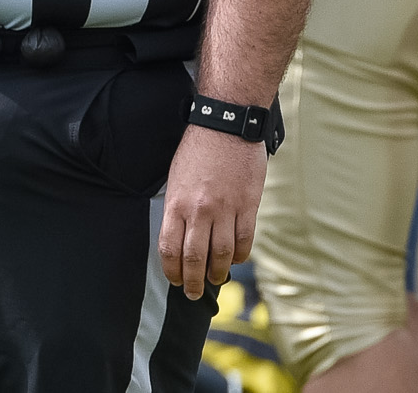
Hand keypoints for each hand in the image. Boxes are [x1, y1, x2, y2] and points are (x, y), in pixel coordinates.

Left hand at [159, 126, 266, 299]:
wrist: (226, 125)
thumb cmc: (197, 149)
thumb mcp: (175, 178)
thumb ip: (177, 209)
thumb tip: (180, 238)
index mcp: (177, 203)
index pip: (170, 249)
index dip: (172, 271)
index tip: (176, 280)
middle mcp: (199, 211)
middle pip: (195, 259)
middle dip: (194, 282)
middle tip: (195, 293)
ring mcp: (225, 210)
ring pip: (221, 255)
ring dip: (217, 273)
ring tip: (216, 279)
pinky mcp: (248, 206)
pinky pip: (244, 241)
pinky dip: (239, 256)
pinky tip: (234, 260)